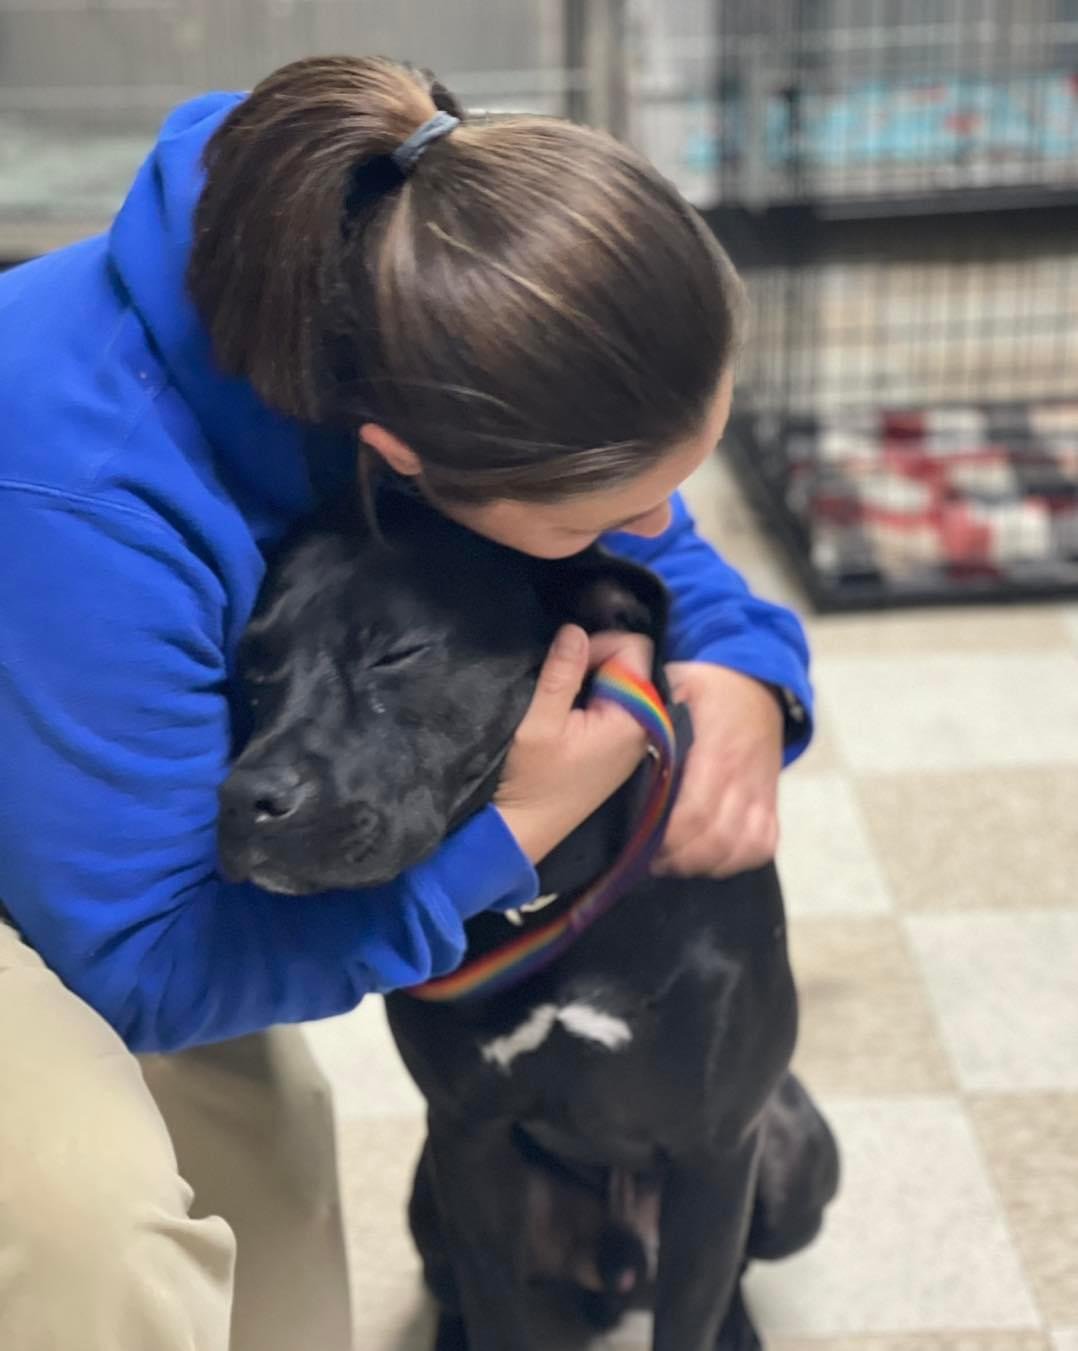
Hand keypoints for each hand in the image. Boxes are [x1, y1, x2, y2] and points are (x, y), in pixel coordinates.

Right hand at [495, 626, 652, 864]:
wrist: (520, 834)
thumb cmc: (528, 781)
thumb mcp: (538, 722)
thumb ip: (561, 672)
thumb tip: (575, 629)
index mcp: (635, 717)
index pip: (635, 648)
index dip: (597, 644)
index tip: (563, 663)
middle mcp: (646, 726)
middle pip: (631, 664)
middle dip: (594, 662)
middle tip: (556, 680)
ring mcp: (635, 740)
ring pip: (621, 682)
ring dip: (591, 681)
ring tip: (557, 698)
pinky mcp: (619, 750)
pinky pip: (616, 704)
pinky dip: (593, 699)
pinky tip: (566, 715)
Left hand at [654, 663, 783, 878]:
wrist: (757, 680)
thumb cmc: (705, 685)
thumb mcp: (672, 683)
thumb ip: (646, 711)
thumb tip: (613, 731)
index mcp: (716, 751)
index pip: (693, 812)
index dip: (666, 837)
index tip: (638, 843)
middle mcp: (742, 777)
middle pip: (714, 840)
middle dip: (678, 859)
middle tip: (647, 859)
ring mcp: (761, 792)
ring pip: (739, 849)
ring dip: (704, 864)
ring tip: (673, 861)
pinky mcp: (771, 801)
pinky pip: (762, 845)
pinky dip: (736, 860)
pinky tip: (709, 857)